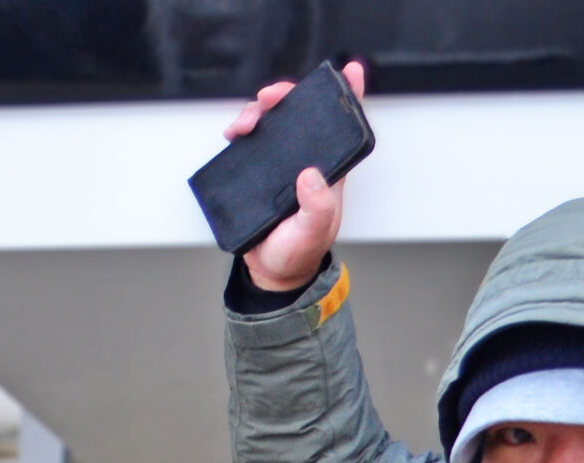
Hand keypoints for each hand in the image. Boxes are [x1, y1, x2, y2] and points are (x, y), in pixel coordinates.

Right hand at [226, 59, 363, 294]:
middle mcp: (306, 159)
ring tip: (246, 123)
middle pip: (300, 113)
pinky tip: (234, 133)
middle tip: (270, 97)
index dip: (349, 95)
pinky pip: (250, 142)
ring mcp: (281, 163)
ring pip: (272, 122)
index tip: (350, 71)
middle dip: (286, 96)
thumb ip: (317, 206)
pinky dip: (241, 130)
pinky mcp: (258, 170)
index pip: (344, 125)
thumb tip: (310, 175)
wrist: (271, 270)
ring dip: (258, 111)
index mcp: (329, 168)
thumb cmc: (299, 249)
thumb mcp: (314, 230)